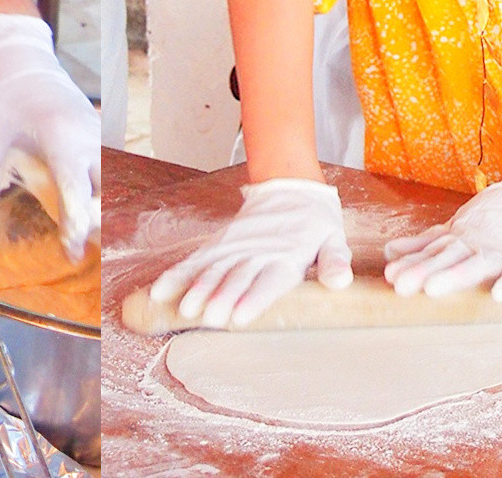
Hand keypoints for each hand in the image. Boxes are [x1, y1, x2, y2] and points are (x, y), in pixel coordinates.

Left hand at [0, 13, 100, 258]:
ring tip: (107, 236)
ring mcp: (99, 133)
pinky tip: (108, 208)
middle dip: (106, 221)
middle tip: (96, 249)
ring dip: (112, 205)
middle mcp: (89, 138)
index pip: (77, 193)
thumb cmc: (5, 94)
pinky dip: (115, 188)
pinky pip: (117, 165)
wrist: (22, 59)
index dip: (76, 227)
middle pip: (111, 190)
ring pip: (119, 177)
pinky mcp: (100, 132)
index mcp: (63, 140)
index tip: (72, 252)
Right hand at [148, 178, 351, 328]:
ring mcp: (234, 247)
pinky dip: (177, 275)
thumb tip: (340, 282)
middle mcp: (256, 252)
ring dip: (197, 288)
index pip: (268, 280)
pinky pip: (196, 260)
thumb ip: (334, 261)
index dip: (254, 298)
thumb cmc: (315, 221)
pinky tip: (160, 292)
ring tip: (184, 308)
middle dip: (221, 298)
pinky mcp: (220, 244)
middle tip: (208, 317)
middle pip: (236, 277)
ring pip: (212, 269)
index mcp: (286, 256)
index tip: (240, 316)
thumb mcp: (333, 238)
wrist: (289, 185)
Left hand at [381, 163, 501, 299]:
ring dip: (456, 275)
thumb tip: (388, 251)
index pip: (432, 253)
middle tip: (399, 285)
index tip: (388, 276)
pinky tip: (499, 294)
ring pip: (478, 264)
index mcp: (461, 239)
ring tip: (433, 289)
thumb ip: (425, 243)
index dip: (411, 264)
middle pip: (448, 258)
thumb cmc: (498, 217)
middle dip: (423, 271)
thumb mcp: (459, 227)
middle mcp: (478, 244)